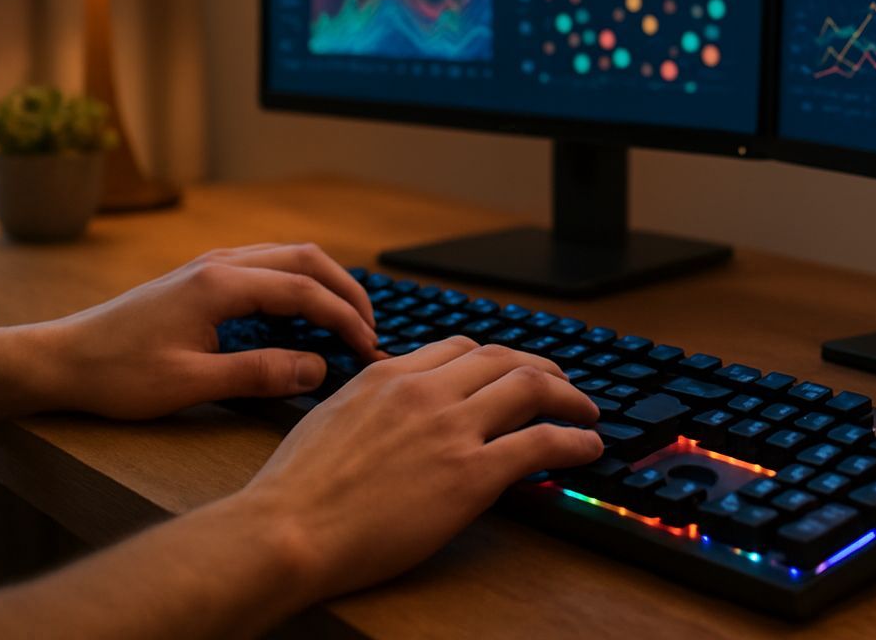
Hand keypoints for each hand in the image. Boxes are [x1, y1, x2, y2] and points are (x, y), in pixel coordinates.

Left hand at [32, 243, 380, 418]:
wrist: (60, 359)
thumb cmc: (117, 374)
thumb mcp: (190, 384)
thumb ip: (258, 374)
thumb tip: (316, 369)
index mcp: (220, 284)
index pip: (304, 291)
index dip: (344, 318)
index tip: (369, 348)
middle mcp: (220, 263)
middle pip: (306, 259)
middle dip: (346, 291)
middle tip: (370, 329)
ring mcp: (210, 265)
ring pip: (288, 255)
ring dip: (324, 281)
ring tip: (347, 318)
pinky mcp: (201, 276)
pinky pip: (267, 263)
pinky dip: (299, 280)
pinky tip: (302, 310)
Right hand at [233, 335, 602, 601]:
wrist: (288, 528)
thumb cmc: (295, 488)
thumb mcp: (331, 417)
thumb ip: (370, 402)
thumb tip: (390, 409)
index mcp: (389, 375)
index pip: (459, 348)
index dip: (494, 357)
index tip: (509, 369)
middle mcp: (426, 391)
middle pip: (503, 360)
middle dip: (541, 368)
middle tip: (561, 383)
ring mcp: (451, 430)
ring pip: (530, 388)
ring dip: (568, 396)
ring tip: (585, 409)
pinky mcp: (471, 475)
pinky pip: (539, 444)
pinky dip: (573, 440)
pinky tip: (587, 445)